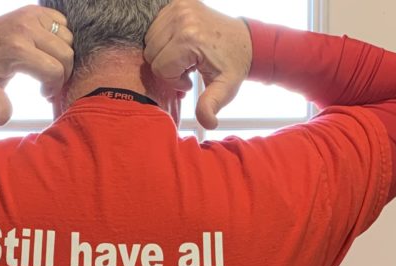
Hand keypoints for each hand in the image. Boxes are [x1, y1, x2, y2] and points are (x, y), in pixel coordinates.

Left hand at [0, 7, 73, 124]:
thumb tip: (1, 119)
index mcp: (17, 49)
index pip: (55, 71)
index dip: (55, 86)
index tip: (44, 92)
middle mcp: (27, 29)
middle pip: (66, 55)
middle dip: (63, 73)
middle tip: (50, 81)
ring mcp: (32, 16)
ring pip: (68, 39)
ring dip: (63, 55)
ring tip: (48, 65)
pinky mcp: (35, 10)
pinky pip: (62, 24)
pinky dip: (61, 37)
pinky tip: (48, 49)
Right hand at [144, 0, 251, 129]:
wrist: (245, 40)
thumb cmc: (233, 64)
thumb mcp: (225, 88)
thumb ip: (211, 104)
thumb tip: (208, 123)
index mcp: (190, 39)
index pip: (160, 67)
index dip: (173, 80)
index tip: (190, 80)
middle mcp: (182, 18)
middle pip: (151, 53)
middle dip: (167, 67)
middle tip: (187, 69)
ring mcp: (178, 7)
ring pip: (150, 40)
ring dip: (165, 53)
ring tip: (186, 57)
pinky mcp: (177, 2)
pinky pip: (155, 27)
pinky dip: (164, 39)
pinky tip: (182, 45)